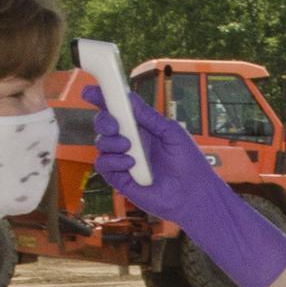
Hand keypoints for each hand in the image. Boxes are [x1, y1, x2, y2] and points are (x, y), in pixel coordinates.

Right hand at [80, 86, 285, 286]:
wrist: (195, 194)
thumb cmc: (189, 163)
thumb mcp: (170, 132)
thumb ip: (148, 116)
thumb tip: (128, 97)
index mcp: (142, 129)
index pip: (117, 111)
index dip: (102, 100)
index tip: (90, 92)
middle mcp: (130, 143)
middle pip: (104, 125)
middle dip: (104, 120)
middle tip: (115, 124)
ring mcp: (124, 161)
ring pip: (101, 144)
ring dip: (112, 142)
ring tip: (131, 147)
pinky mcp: (121, 179)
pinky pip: (104, 165)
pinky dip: (114, 161)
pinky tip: (131, 163)